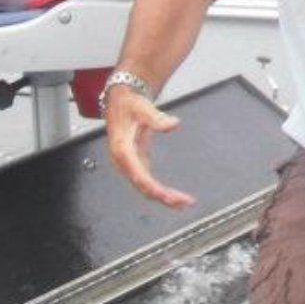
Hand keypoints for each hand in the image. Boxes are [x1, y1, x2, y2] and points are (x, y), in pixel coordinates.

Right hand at [105, 86, 193, 208]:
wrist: (120, 101)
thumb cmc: (129, 105)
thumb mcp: (142, 107)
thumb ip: (157, 118)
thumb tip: (172, 124)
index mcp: (122, 150)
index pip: (138, 175)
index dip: (153, 188)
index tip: (167, 196)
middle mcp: (124, 161)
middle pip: (143, 186)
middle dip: (163, 197)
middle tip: (183, 202)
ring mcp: (130, 163)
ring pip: (145, 187)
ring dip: (163, 196)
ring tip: (182, 202)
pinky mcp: (136, 162)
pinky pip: (147, 181)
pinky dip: (160, 190)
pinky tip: (172, 195)